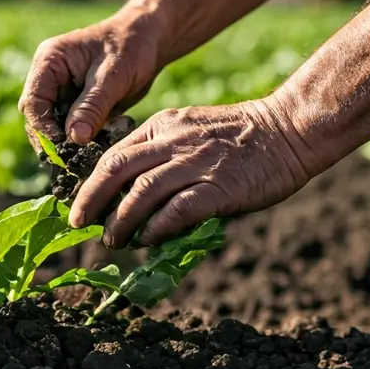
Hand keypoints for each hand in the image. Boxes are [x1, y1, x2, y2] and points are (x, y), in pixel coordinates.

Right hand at [18, 6, 165, 147]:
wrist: (149, 40)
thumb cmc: (131, 47)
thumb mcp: (113, 76)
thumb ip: (93, 106)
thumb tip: (75, 138)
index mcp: (49, 61)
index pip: (34, 101)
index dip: (43, 128)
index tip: (62, 148)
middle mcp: (49, 77)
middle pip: (38, 117)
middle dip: (53, 140)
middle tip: (70, 161)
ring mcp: (62, 92)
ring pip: (55, 126)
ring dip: (69, 143)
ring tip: (87, 157)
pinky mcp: (76, 105)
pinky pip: (73, 128)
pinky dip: (84, 140)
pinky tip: (99, 147)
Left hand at [66, 99, 317, 247]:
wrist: (289, 129)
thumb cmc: (241, 137)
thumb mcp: (191, 131)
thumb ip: (162, 156)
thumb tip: (134, 196)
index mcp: (161, 127)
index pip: (112, 155)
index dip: (90, 184)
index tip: (81, 207)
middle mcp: (172, 142)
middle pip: (115, 171)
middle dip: (91, 201)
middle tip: (80, 224)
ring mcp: (195, 163)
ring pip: (140, 192)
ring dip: (121, 221)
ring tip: (112, 240)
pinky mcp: (218, 187)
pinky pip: (177, 209)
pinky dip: (157, 227)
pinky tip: (148, 240)